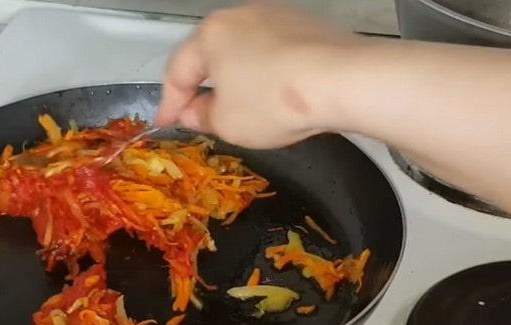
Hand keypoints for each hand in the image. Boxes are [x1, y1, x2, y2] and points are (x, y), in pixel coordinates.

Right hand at [156, 3, 362, 148]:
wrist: (344, 81)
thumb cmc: (274, 100)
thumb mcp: (227, 124)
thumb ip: (202, 117)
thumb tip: (194, 112)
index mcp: (212, 34)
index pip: (179, 71)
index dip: (169, 103)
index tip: (166, 123)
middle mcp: (242, 16)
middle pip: (212, 56)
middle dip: (202, 88)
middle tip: (196, 116)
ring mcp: (278, 16)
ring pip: (245, 52)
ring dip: (236, 81)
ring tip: (239, 110)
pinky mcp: (308, 26)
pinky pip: (275, 53)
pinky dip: (267, 75)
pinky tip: (274, 98)